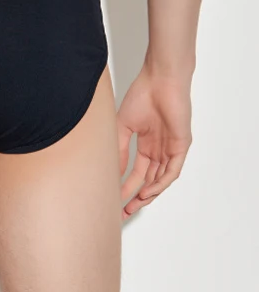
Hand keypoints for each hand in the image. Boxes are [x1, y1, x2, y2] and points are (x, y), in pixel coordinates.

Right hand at [117, 62, 191, 219]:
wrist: (160, 80)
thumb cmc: (141, 96)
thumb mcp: (123, 126)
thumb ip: (118, 149)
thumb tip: (111, 171)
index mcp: (146, 143)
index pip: (137, 172)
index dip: (126, 187)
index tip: (115, 200)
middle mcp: (159, 149)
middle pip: (148, 180)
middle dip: (136, 197)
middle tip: (125, 211)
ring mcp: (170, 148)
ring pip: (160, 179)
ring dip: (148, 194)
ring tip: (134, 205)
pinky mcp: (181, 146)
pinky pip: (172, 170)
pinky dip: (160, 183)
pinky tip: (148, 191)